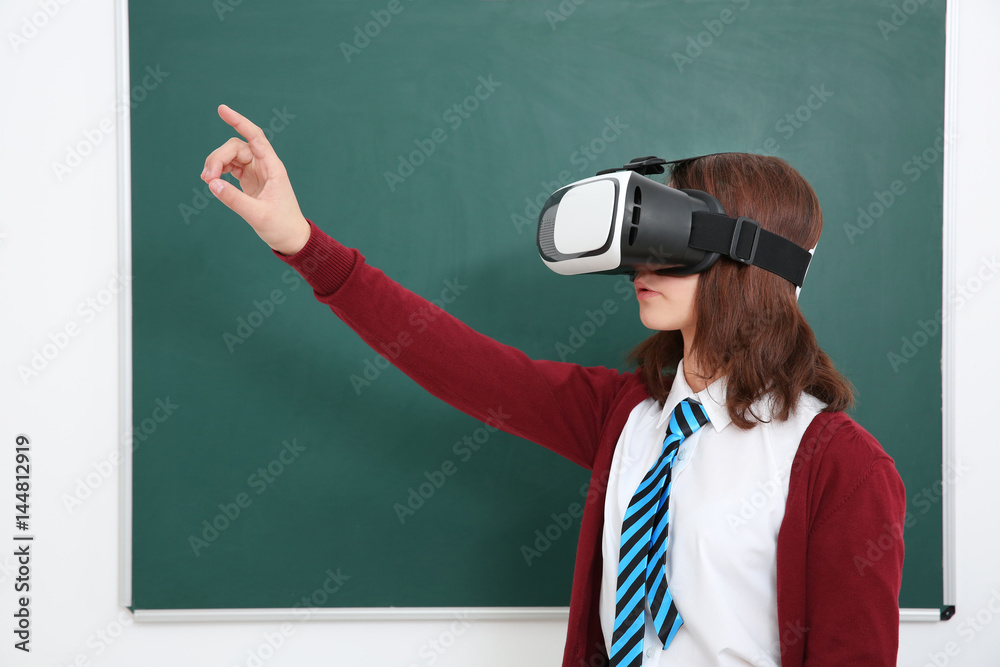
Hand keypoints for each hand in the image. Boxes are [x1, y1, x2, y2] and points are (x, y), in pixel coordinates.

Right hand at [201, 104, 310, 255]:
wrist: (291, 239)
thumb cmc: (281, 226)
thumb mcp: (257, 215)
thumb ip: (234, 200)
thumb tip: (212, 184)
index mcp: (273, 168)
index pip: (255, 137)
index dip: (239, 122)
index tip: (222, 110)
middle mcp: (264, 165)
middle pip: (236, 148)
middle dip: (218, 158)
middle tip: (207, 178)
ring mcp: (256, 172)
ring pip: (231, 157)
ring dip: (216, 165)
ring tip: (207, 181)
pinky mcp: (249, 181)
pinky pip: (230, 168)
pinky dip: (219, 172)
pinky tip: (211, 181)